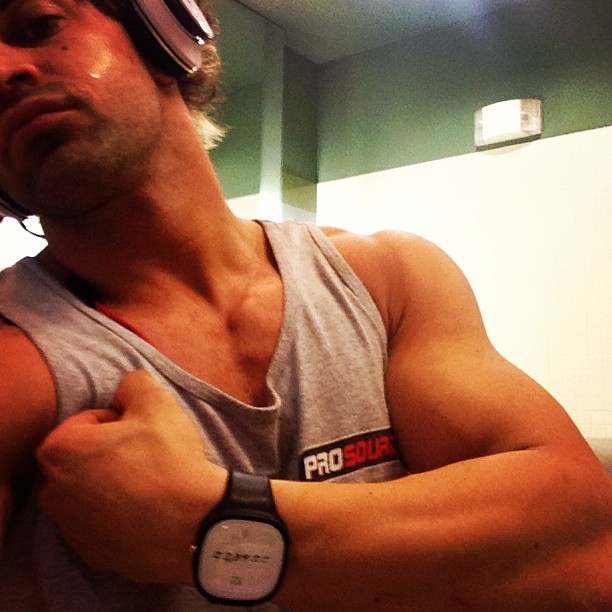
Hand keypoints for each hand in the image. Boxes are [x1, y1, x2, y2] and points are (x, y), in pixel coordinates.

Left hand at [36, 370, 226, 584]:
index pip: (86, 421)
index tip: (141, 432)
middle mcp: (53, 492)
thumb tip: (125, 389)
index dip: (117, 421)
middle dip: (109, 452)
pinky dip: (118, 513)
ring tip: (150, 482)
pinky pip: (101, 522)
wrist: (196, 523)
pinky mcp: (91, 553)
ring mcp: (70, 528)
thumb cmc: (170, 460)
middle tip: (146, 455)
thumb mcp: (157, 402)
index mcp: (60, 451)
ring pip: (90, 490)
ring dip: (112, 482)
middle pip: (82, 457)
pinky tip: (147, 508)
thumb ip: (133, 382)